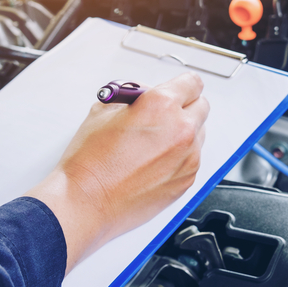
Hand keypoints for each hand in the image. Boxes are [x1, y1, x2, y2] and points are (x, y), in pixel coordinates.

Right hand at [28, 73, 209, 272]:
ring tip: (154, 142)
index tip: (179, 89)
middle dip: (184, 106)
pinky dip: (180, 156)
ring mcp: (188, 156)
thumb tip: (144, 94)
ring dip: (184, 132)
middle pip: (201, 106)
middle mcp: (181, 129)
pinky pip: (193, 158)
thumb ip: (132, 97)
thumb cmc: (90, 163)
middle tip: (164, 114)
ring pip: (199, 133)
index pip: (192, 82)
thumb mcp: (103, 111)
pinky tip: (154, 162)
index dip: (182, 85)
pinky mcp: (188, 179)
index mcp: (161, 105)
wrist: (86, 203)